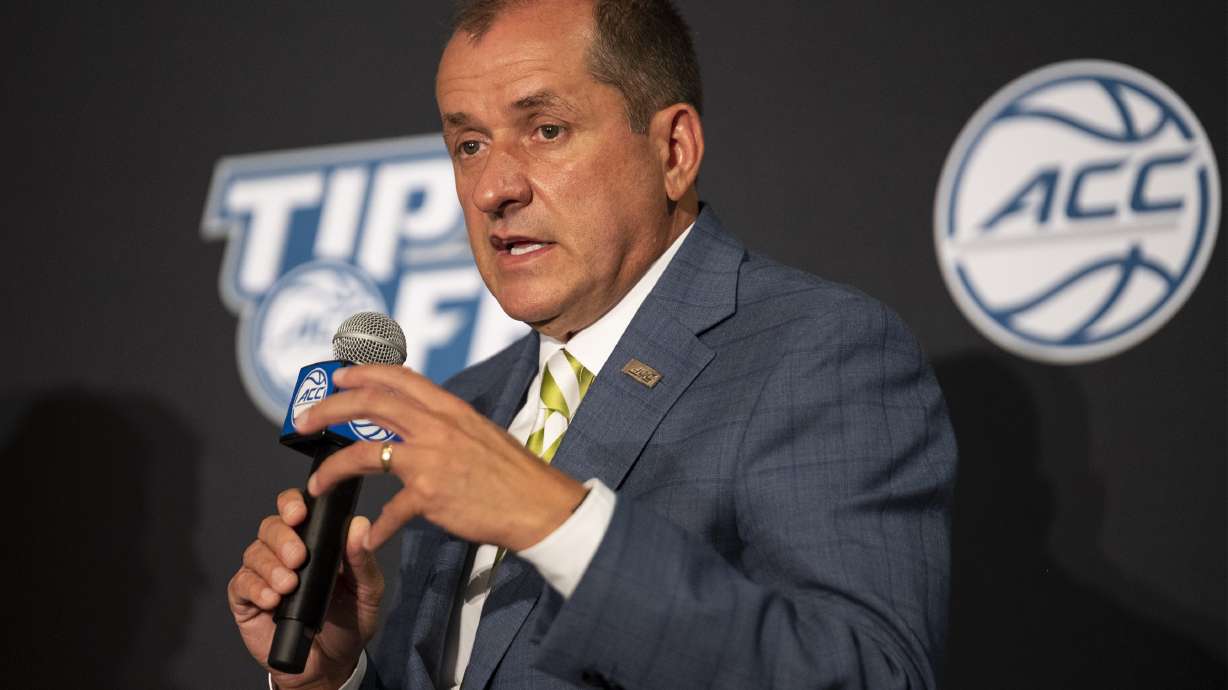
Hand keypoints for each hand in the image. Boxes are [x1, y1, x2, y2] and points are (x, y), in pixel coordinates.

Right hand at [227, 489, 383, 689]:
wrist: (331, 665)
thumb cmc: (349, 622)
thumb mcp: (367, 591)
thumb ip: (362, 560)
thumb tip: (359, 525)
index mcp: (314, 542)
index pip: (295, 509)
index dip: (291, 504)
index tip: (299, 514)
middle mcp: (284, 552)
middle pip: (270, 526)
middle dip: (283, 538)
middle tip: (299, 558)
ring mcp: (264, 575)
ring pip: (254, 553)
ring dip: (271, 566)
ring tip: (289, 586)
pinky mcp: (247, 600)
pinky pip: (241, 583)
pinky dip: (256, 588)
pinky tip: (273, 600)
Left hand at [293, 364, 586, 551]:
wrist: (538, 505)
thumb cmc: (513, 475)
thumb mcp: (480, 433)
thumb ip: (446, 426)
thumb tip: (418, 423)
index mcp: (450, 408)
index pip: (398, 377)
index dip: (362, 373)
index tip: (338, 377)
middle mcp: (437, 425)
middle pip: (369, 404)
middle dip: (328, 408)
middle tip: (303, 420)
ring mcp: (431, 458)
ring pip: (364, 452)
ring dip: (333, 469)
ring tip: (316, 484)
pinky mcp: (430, 494)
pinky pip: (389, 512)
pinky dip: (377, 528)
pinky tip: (371, 538)